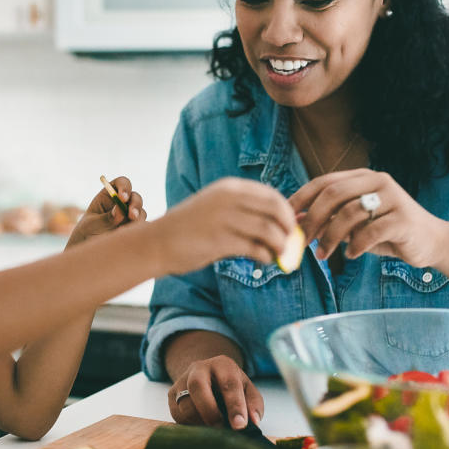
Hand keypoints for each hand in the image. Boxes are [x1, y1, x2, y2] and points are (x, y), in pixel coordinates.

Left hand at [66, 175, 144, 247]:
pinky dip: (137, 231)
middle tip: (131, 216)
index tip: (122, 198)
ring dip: (137, 219)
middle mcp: (122, 204)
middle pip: (135, 197)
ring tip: (124, 230)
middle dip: (135, 205)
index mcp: (109, 196)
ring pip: (141, 213)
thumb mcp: (92, 225)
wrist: (88, 251)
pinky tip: (126, 238)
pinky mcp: (134, 229)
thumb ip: (106, 218)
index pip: (122, 183)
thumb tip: (120, 210)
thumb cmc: (86, 233)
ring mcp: (130, 216)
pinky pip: (142, 228)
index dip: (124, 187)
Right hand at [152, 177, 296, 274]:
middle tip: (291, 241)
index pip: (271, 195)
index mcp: (229, 188)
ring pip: (269, 230)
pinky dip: (266, 256)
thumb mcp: (215, 207)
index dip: (286, 211)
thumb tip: (278, 224)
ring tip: (279, 255)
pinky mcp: (220, 241)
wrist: (157, 242)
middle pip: (275, 209)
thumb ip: (243, 211)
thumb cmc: (189, 228)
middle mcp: (228, 199)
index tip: (290, 226)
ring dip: (280, 245)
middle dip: (288, 227)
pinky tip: (265, 260)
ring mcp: (224, 219)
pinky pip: (255, 248)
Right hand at [168, 355, 263, 429]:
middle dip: (210, 411)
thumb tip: (253, 422)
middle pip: (197, 386)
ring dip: (199, 422)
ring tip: (213, 431)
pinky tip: (201, 427)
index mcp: (222, 364)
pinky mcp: (171, 394)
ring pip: (184, 404)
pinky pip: (176, 414)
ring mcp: (182, 380)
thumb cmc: (230, 386)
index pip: (229, 383)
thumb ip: (254, 404)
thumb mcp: (247, 390)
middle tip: (220, 429)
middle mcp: (199, 368)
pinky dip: (189, 425)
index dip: (235, 406)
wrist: (207, 375)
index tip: (240, 426)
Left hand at [290, 168, 448, 266]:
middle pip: (334, 194)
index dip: (302, 198)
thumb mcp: (354, 225)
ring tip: (322, 255)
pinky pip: (370, 232)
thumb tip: (295, 223)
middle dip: (312, 219)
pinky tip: (350, 255)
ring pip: (349, 214)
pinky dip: (355, 246)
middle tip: (301, 241)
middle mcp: (377, 181)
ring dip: (330, 237)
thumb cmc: (386, 232)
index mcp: (363, 177)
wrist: (430, 242)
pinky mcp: (404, 219)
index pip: (325, 182)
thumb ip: (330, 219)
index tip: (285, 217)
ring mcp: (393, 198)